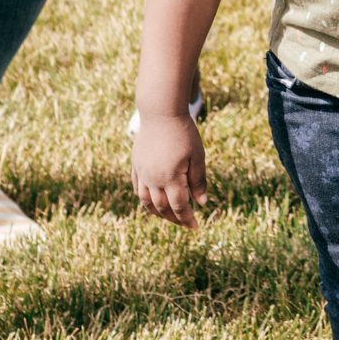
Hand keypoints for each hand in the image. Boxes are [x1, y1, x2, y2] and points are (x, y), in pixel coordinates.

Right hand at [132, 111, 207, 227]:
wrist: (161, 112)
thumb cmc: (184, 133)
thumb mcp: (197, 156)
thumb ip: (198, 181)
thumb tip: (202, 203)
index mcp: (171, 178)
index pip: (179, 207)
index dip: (187, 219)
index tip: (195, 226)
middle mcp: (153, 179)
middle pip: (162, 207)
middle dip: (174, 219)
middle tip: (185, 223)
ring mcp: (142, 172)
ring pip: (146, 201)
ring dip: (157, 212)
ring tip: (168, 216)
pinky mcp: (136, 165)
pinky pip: (137, 188)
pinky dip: (144, 198)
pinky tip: (152, 201)